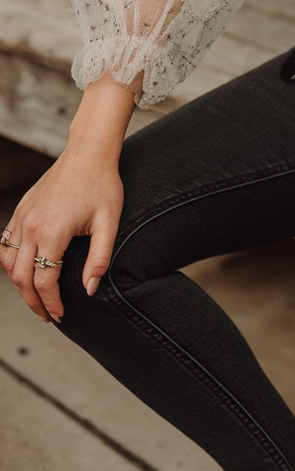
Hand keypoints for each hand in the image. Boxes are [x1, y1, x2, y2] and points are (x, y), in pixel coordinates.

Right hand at [0, 74, 133, 322]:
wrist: (88, 154)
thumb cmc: (102, 185)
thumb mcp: (109, 224)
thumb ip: (99, 260)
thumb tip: (89, 290)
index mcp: (52, 231)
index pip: (44, 280)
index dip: (52, 303)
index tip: (61, 315)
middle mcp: (30, 226)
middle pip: (21, 277)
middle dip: (33, 301)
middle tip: (48, 316)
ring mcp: (21, 217)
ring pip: (8, 262)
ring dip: (19, 285)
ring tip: (36, 299)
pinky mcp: (20, 210)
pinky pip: (5, 243)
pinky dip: (10, 262)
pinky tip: (23, 272)